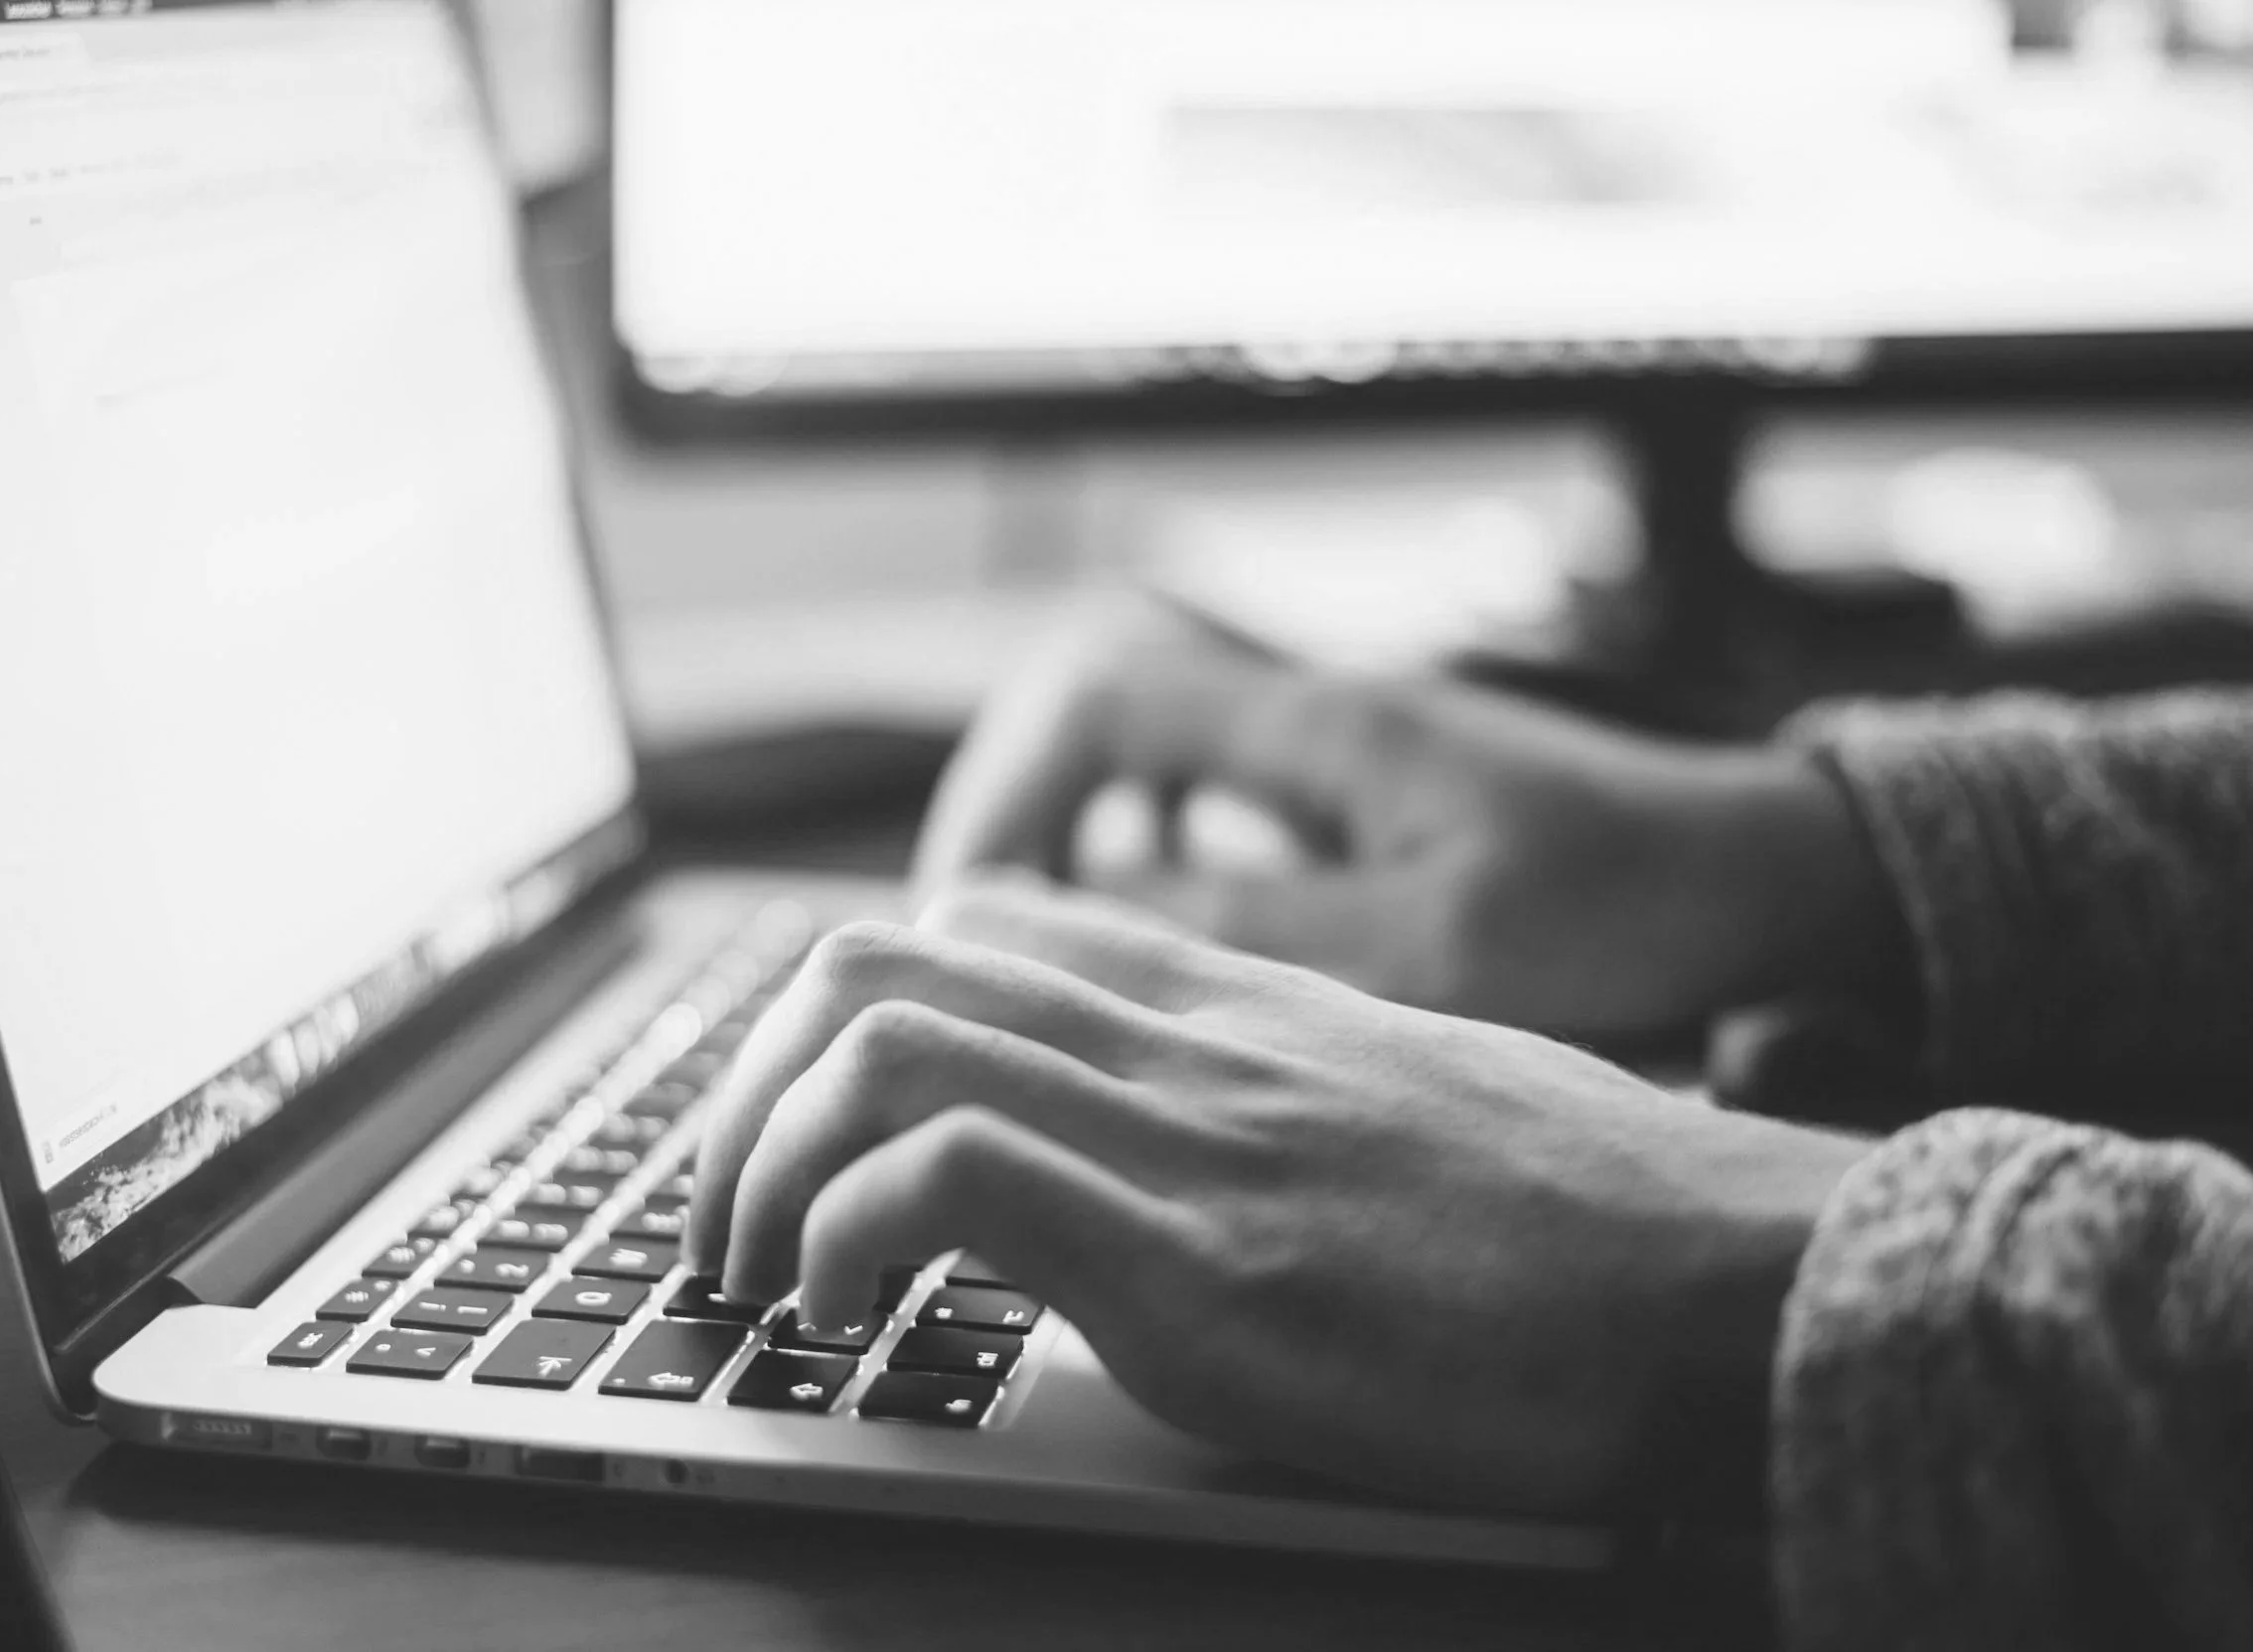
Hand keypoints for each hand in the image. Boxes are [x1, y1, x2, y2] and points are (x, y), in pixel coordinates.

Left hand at [687, 882, 1868, 1514]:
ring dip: (759, 1163)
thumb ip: (1269, 1094)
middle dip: (743, 1088)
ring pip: (880, 1042)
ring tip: (756, 1276)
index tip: (797, 1124)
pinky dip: (845, 1238)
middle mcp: (1185, 1041)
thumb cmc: (1589, 1217)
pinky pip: (950, 1179)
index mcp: (1228, 1003)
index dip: (835, 1013)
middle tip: (723, 1217)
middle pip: (876, 961)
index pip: (973, 923)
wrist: (1738, 1278)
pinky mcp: (1208, 1266)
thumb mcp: (1401, 1106)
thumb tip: (1181, 1151)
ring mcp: (1190, 1140)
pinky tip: (846, 1320)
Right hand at [914, 594, 1902, 1039]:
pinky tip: (1176, 953)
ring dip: (1087, 844)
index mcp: (1317, 726)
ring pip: (1153, 764)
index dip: (1008, 795)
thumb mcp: (1431, 941)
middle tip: (983, 946)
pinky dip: (1164, 867)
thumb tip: (1069, 921)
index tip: (973, 915)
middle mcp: (1313, 716)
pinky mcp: (1370, 802)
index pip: (1096, 702)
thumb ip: (1250, 926)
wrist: (1763, 877)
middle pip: (1098, 717)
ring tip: (1052, 959)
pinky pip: (1219, 809)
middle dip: (1021, 819)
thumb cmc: (1624, 906)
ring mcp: (1341, 755)